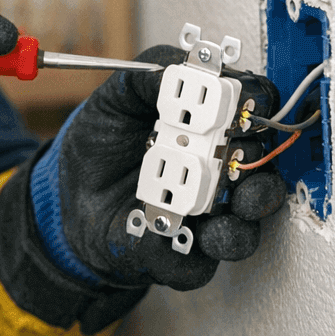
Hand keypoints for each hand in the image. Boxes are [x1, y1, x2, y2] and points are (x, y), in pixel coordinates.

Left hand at [32, 45, 289, 290]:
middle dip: (258, 162)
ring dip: (243, 212)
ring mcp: (208, 218)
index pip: (255, 113)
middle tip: (236, 152)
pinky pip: (201, 264)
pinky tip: (179, 233)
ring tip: (222, 199)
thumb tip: (178, 71)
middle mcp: (221, 173)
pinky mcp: (184, 257)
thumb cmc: (102, 143)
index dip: (256, 104)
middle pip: (264, 169)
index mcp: (211, 128)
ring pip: (248, 224)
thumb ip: (148, 77)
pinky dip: (194, 252)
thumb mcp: (116, 97)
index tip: (242, 99)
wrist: (70, 194)